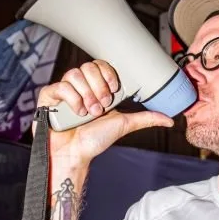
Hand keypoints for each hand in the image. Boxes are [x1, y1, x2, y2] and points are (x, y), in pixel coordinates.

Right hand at [37, 60, 172, 163]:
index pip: (101, 65)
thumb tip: (170, 119)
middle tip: (102, 106)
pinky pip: (60, 86)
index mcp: (96, 88)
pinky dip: (72, 99)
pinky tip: (77, 113)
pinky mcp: (48, 97)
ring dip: (87, 94)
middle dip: (99, 87)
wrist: (75, 154)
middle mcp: (80, 86)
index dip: (109, 74)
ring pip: (75, 74)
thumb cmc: (95, 140)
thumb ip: (145, 118)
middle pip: (89, 66)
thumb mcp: (124, 124)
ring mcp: (63, 91)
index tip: (115, 91)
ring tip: (89, 112)